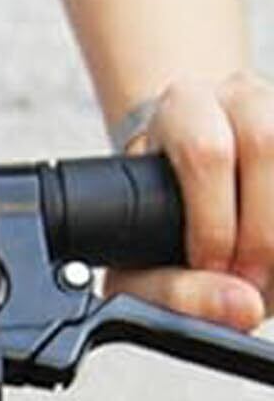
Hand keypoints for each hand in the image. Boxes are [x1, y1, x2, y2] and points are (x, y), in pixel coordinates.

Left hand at [110, 70, 273, 331]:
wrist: (189, 186)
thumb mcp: (139, 265)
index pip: (206, 152)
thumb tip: (242, 308)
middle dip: (259, 230)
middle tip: (249, 281)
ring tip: (265, 271)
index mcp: (181, 110)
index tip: (213, 271)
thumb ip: (172, 292)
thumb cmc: (156, 228)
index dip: (215, 224)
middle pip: (264, 144)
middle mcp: (236, 92)